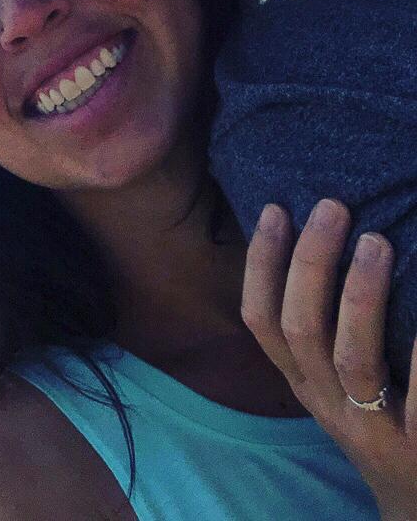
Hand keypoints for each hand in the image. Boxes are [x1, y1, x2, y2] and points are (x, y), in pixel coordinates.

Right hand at [242, 198, 416, 518]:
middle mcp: (328, 404)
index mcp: (302, 383)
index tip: (277, 209)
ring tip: (376, 241)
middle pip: (301, 329)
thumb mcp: (333, 384)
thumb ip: (322, 329)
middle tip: (332, 208)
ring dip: (359, 294)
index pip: (261, 320)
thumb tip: (315, 243)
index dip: (262, 264)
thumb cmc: (377, 424)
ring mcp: (373, 429)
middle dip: (309, 262)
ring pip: (352, 357)